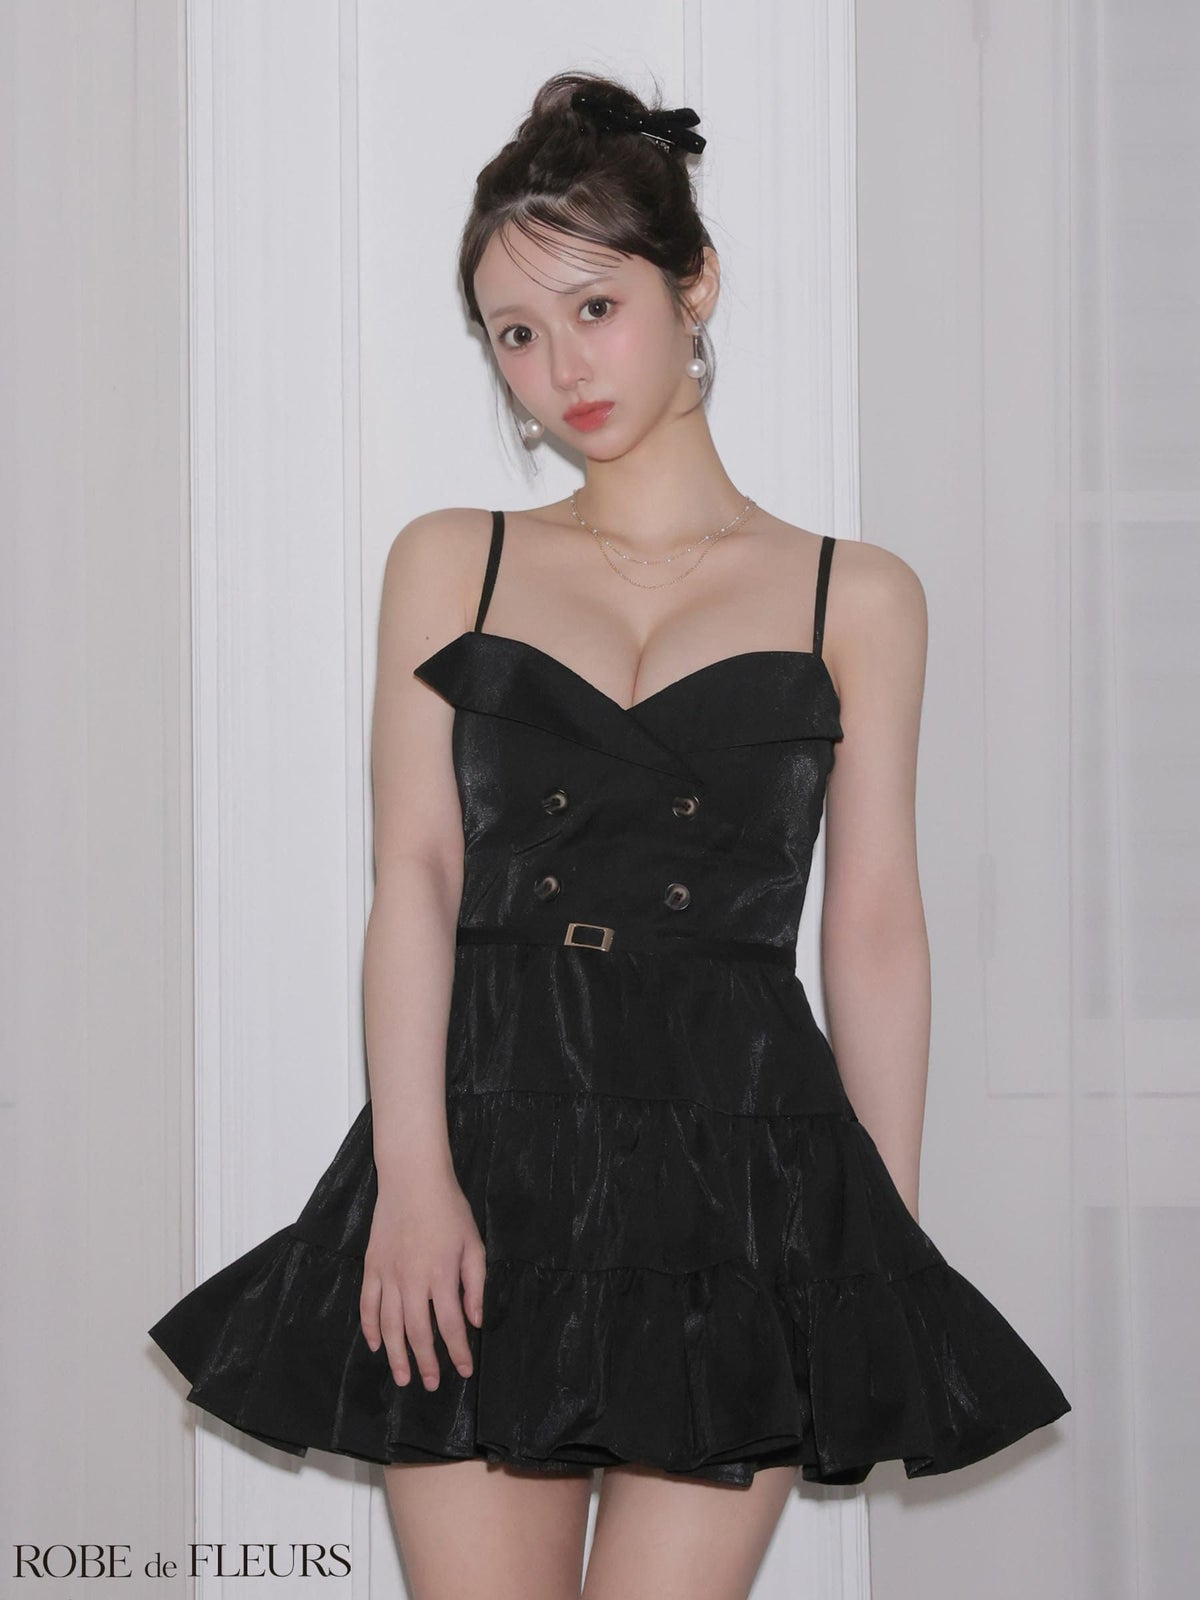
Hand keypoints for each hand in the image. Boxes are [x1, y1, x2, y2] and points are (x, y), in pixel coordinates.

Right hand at [358, 1175, 485, 1389]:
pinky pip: (367, 1305)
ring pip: (389, 1326)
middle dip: (426, 1362)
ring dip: (395, 1355)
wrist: (413, 1180)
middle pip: (417, 1333)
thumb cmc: (449, 1209)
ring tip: (403, 1377)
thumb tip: (475, 1321)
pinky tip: (376, 1345)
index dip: (457, 1352)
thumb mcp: (473, 1244)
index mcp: (441, 1275)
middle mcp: (412, 1281)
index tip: (464, 1370)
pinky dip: (370, 1328)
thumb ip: (475, 1284)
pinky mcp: (372, 1266)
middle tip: (430, 1385)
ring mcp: (388, 1275)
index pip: (451, 1325)